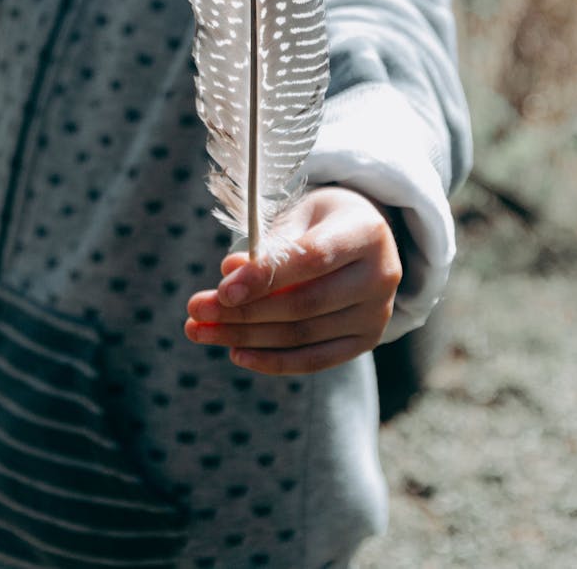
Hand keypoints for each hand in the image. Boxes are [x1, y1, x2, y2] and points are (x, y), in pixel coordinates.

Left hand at [185, 186, 401, 374]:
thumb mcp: (299, 215)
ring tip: (201, 331)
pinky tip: (237, 353)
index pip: (311, 260)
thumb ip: (268, 244)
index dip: (265, 277)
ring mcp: (377, 314)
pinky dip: (273, 360)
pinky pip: (315, 359)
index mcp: (366, 232)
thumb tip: (229, 272)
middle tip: (195, 311)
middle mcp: (380, 276)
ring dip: (246, 337)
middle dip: (243, 312)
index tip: (221, 290)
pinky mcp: (367, 339)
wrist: (367, 239)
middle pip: (304, 304)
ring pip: (303, 335)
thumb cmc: (323, 221)